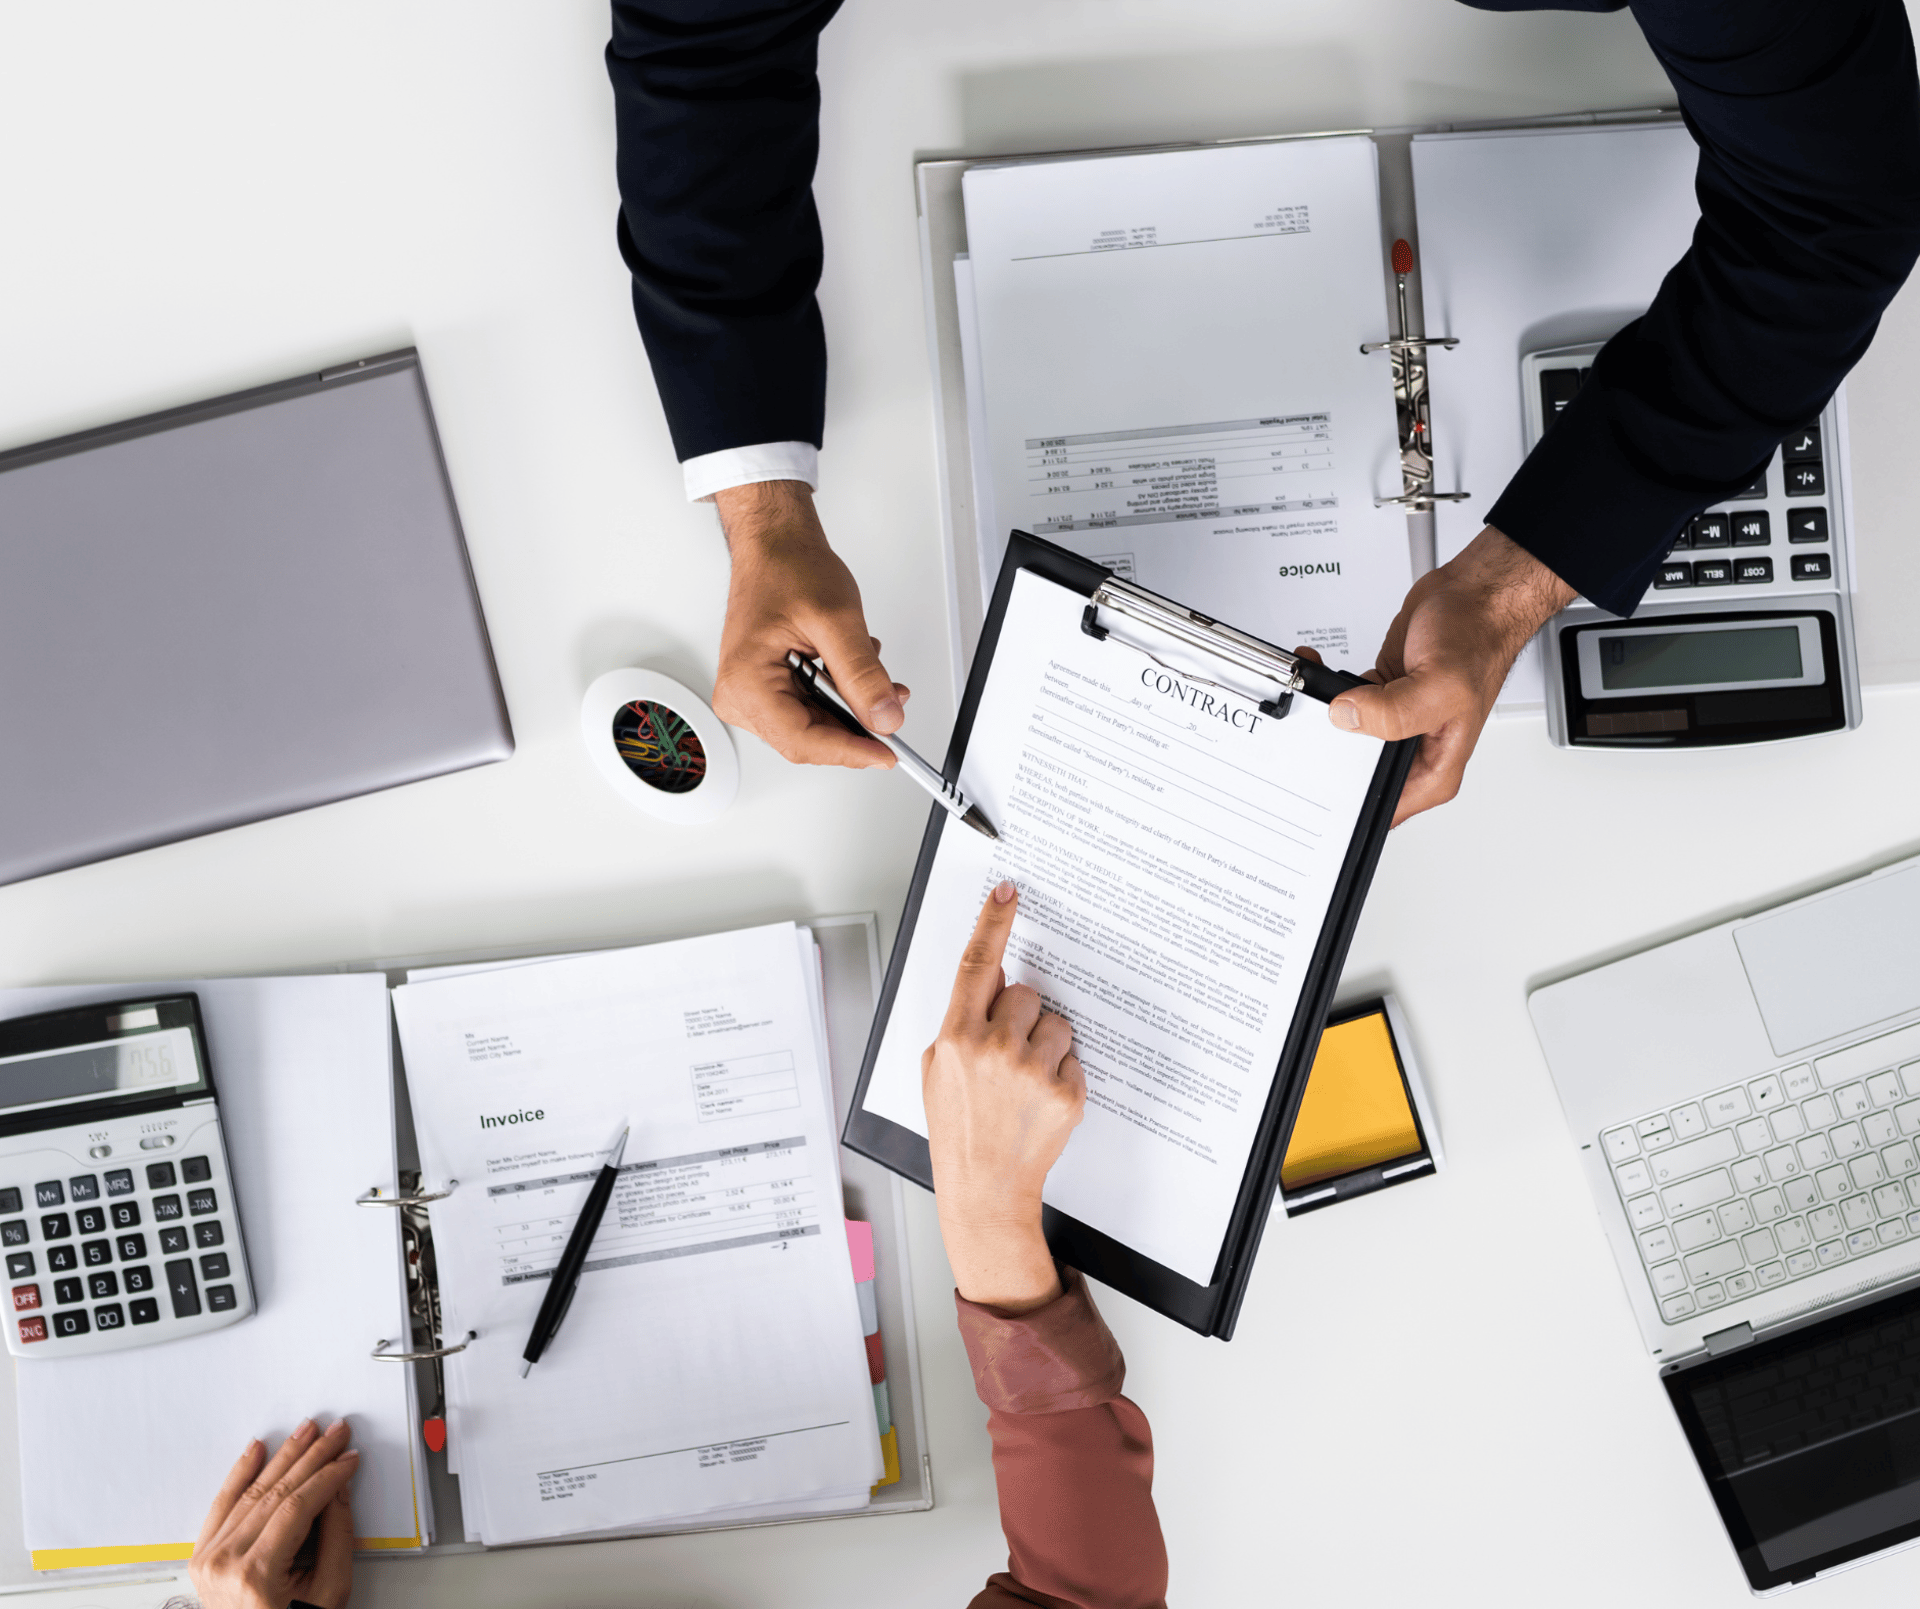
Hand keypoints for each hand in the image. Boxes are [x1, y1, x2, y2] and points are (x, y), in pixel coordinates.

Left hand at [189, 1418, 356, 1608]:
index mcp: (256, 1574)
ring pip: (251, 1492)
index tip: (348, 1458)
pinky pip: (222, 1504)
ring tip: (305, 1432)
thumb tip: (337, 1488)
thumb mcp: (329, 1591)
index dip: (328, 1476)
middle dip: (310, 1458)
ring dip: (282, 1457)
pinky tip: (256, 1450)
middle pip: (275, 1493)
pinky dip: (240, 1474)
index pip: (297, 1506)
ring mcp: (209, 1559)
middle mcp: (226, 1563)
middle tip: (333, 1434)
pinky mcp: (203, 1556)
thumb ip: (336, 1536)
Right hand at [710, 480, 910, 768]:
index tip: (887, 752)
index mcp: (746, 683)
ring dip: (850, 710)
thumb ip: (863, 675)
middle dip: (855, 729)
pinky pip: (810, 710)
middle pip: (808, 740)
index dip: (851, 751)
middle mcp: (740, 696)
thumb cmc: (787, 569)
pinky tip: (850, 669)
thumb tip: (884, 718)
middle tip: (892, 712)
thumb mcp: (837, 620)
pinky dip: (839, 698)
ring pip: (813, 727)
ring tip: (874, 676)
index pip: (803, 741)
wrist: (774, 545)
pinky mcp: (767, 688)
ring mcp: (752, 695)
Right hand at [922, 881, 1085, 1312]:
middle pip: (1025, 994)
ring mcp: (1032, 1070)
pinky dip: (1060, 1074)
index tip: (1008, 893)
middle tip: (1008, 1054)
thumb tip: (986, 982)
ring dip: (1045, 1044)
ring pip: (1055, 1023)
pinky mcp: (1064, 1091)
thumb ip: (959, 1024)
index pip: (976, 964)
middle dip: (1020, 1015)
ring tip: (1024, 1082)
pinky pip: (1072, 1057)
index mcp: (957, 1037)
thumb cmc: (959, 1130)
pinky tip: (1038, 1101)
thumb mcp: (938, 1070)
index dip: (992, 923)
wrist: (986, 1187)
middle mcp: (994, 1048)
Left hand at [1321, 525, 1575, 824]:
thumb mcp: (1439, 685)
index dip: (1348, 812)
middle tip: (1301, 736)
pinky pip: (1342, 704)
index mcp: (1435, 768)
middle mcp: (1415, 750)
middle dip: (1325, 758)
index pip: (1384, 811)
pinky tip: (1315, 672)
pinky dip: (1324, 689)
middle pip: (1355, 774)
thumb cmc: (1479, 639)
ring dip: (1321, 719)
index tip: (1317, 793)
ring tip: (1307, 696)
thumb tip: (1346, 717)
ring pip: (1344, 738)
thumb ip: (1391, 712)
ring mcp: (1396, 722)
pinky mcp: (1380, 695)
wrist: (1476, 597)